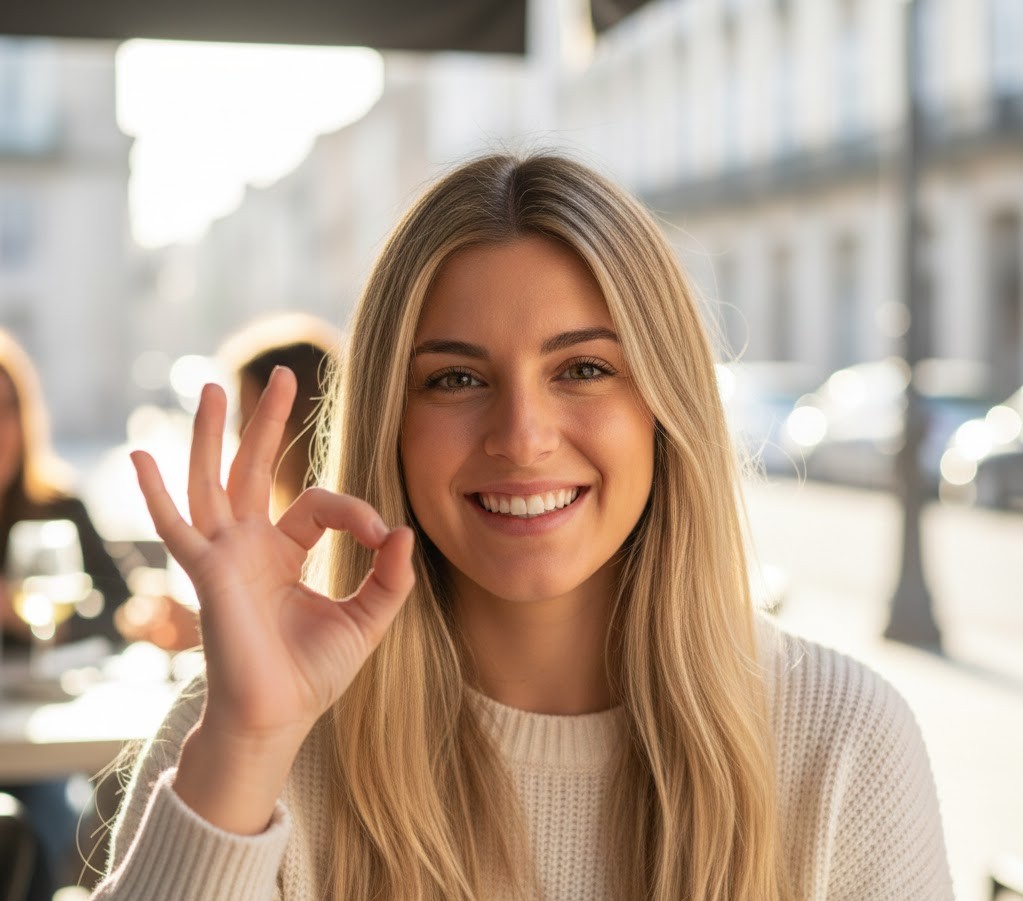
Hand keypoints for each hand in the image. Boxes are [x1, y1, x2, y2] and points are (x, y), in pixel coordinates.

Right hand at [131, 367, 414, 830]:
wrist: (278, 718)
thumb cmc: (313, 674)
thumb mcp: (367, 618)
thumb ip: (390, 576)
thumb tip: (403, 529)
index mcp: (284, 552)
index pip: (319, 505)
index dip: (354, 511)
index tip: (381, 536)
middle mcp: (249, 546)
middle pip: (254, 469)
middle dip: (267, 423)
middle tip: (282, 374)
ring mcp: (223, 555)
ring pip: (213, 480)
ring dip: (210, 434)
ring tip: (212, 386)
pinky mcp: (206, 572)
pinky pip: (174, 526)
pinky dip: (155, 493)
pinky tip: (140, 456)